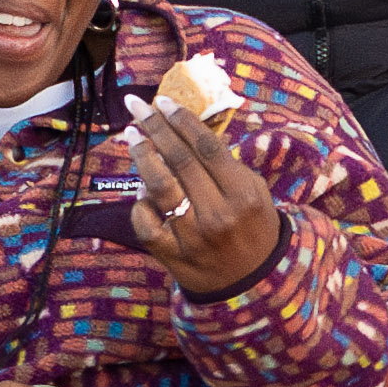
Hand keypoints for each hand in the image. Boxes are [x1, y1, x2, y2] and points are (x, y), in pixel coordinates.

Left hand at [125, 89, 282, 297]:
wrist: (254, 284)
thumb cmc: (254, 228)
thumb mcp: (256, 193)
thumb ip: (227, 166)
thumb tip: (187, 132)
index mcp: (243, 195)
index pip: (207, 148)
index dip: (182, 121)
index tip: (163, 102)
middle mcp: (217, 214)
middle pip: (180, 160)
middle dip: (155, 128)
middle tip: (137, 107)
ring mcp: (192, 236)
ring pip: (159, 187)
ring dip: (142, 156)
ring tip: (132, 136)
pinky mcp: (172, 256)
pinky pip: (146, 224)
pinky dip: (140, 204)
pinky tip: (141, 191)